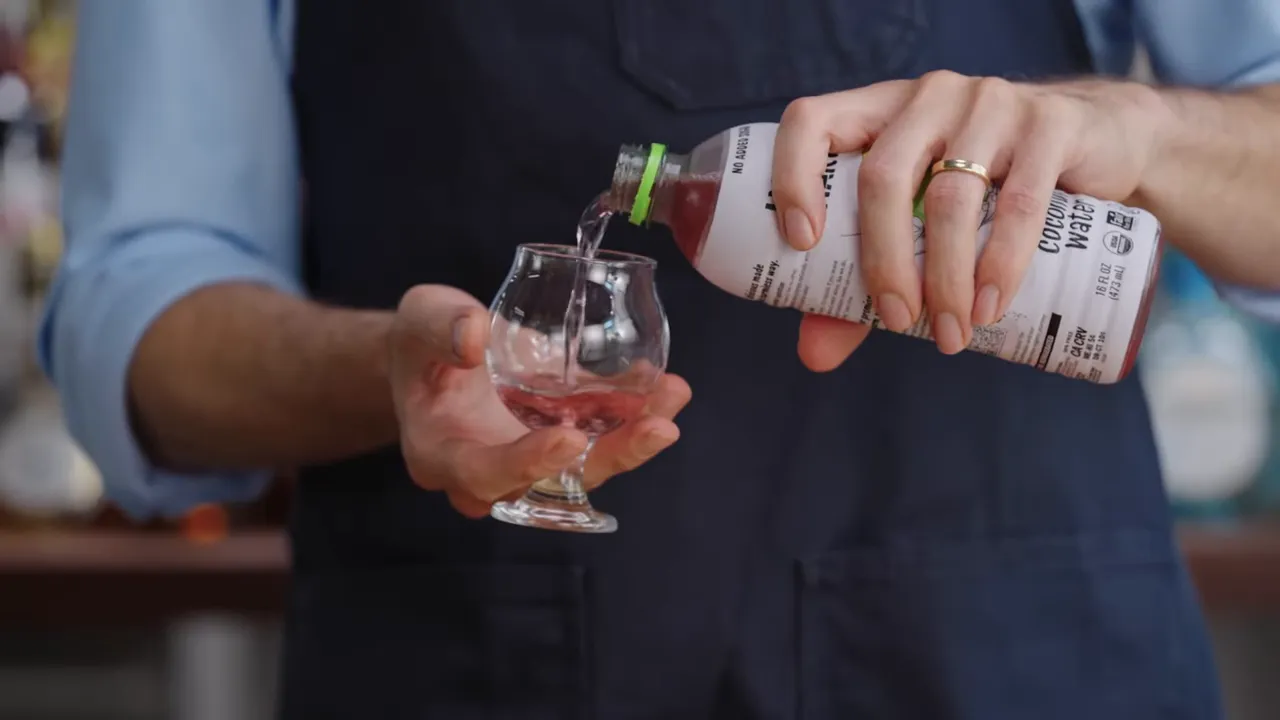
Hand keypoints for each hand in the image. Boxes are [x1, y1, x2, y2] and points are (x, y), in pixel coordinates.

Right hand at [388, 285, 690, 517]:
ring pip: (589, 468)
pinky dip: (635, 417)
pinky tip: (668, 387)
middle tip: (659, 427)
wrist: (438, 351)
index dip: (527, 462)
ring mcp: (530, 462)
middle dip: (612, 457)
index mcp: (442, 455)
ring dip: (635, 439)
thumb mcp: (420, 318)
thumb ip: (440, 326)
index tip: (570, 437)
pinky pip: (602, 440)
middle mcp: (490, 473)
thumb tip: (475, 337)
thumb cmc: (422, 340)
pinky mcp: (559, 442)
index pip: (484, 474)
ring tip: (673, 397)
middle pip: (555, 485)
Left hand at [771, 72, 1167, 369]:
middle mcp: (929, 98)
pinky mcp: (1051, 125)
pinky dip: (1001, 263)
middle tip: (896, 322)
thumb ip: (863, 284)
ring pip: (950, 197)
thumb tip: (813, 355)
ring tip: (949, 334)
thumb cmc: (989, 189)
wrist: (1102, 144)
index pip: (811, 122)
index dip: (792, 177)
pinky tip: (989, 306)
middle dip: (883, 260)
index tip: (800, 243)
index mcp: (880, 112)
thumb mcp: (925, 223)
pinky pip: (1020, 201)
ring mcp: (990, 103)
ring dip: (945, 277)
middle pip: (882, 176)